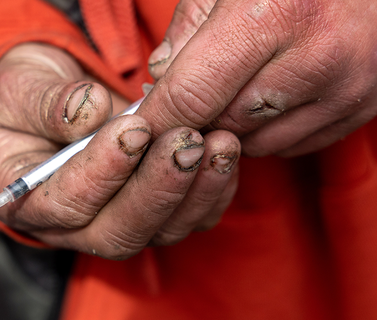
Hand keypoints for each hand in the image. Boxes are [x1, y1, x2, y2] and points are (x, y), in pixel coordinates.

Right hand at [0, 43, 240, 258]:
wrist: (43, 103)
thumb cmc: (22, 98)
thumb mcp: (19, 89)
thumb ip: (46, 103)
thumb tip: (90, 110)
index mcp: (27, 201)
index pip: (66, 204)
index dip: (102, 171)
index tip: (133, 128)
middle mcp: (72, 225)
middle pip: (119, 231)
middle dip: (158, 187)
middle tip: (186, 140)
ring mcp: (115, 221)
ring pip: (159, 230)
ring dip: (194, 190)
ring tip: (218, 142)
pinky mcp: (151, 211)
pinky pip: (187, 217)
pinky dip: (212, 190)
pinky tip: (225, 154)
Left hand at [142, 0, 376, 156]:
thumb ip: (190, 22)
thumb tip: (159, 75)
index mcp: (276, 13)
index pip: (192, 94)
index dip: (157, 118)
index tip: (138, 129)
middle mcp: (317, 57)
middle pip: (223, 123)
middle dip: (196, 117)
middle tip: (189, 94)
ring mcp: (348, 87)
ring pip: (258, 142)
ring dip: (234, 125)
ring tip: (236, 84)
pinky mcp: (367, 106)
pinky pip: (295, 143)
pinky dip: (270, 129)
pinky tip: (272, 93)